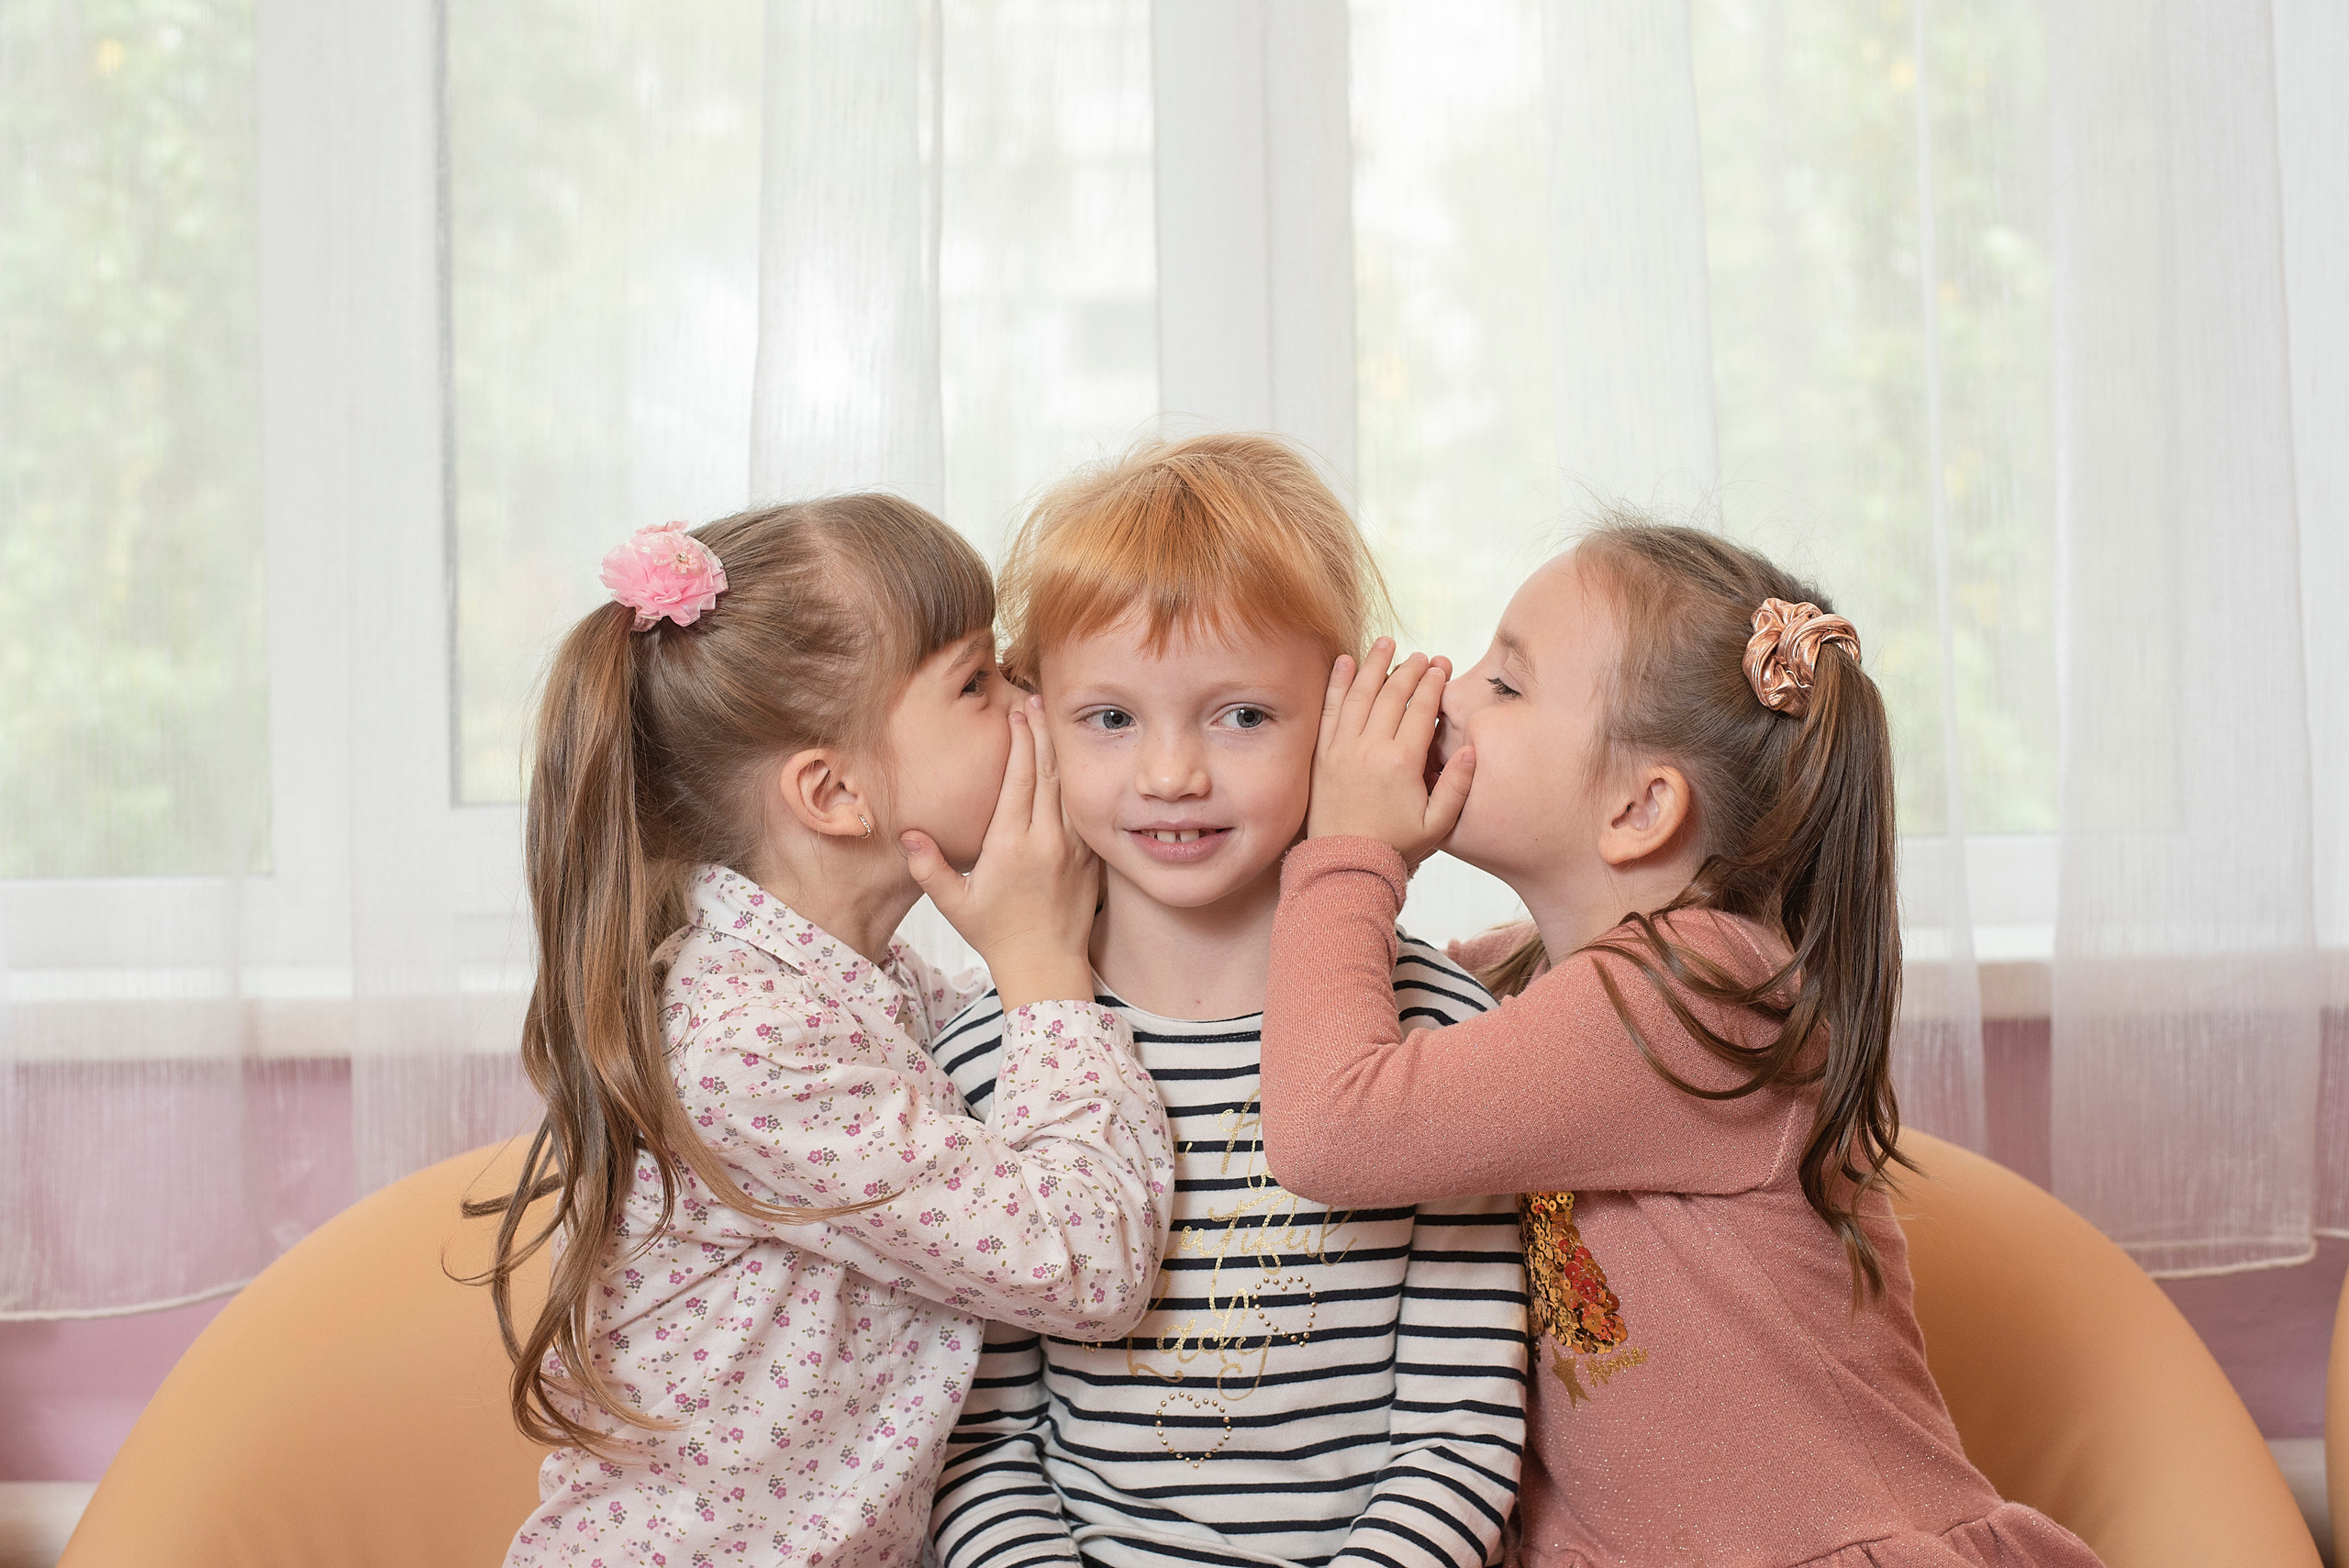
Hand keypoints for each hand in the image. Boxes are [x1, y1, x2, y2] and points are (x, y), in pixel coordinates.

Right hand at [900, 696, 1098, 1007]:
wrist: (1047, 967)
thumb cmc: (997, 935)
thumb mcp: (955, 905)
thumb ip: (928, 868)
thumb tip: (905, 834)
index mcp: (1011, 845)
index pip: (1018, 778)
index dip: (1018, 740)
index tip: (1015, 712)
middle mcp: (1046, 839)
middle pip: (1047, 771)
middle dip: (1040, 731)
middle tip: (1034, 700)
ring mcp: (1073, 847)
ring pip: (1068, 785)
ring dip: (1060, 749)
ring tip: (1052, 719)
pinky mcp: (1089, 856)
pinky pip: (1083, 809)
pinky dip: (1076, 780)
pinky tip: (1072, 763)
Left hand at [1307, 637, 1475, 867]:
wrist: (1344, 865)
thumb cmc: (1394, 846)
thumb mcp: (1437, 824)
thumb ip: (1458, 786)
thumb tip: (1473, 750)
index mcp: (1402, 762)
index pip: (1420, 709)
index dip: (1432, 684)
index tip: (1441, 667)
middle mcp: (1370, 748)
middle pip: (1391, 695)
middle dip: (1409, 670)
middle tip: (1420, 655)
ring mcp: (1342, 749)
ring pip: (1359, 695)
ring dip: (1373, 665)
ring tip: (1385, 643)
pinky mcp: (1322, 755)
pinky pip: (1329, 710)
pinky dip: (1337, 684)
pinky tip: (1344, 662)